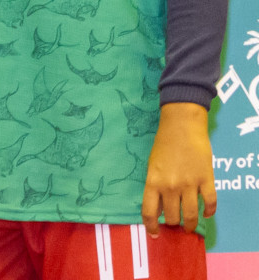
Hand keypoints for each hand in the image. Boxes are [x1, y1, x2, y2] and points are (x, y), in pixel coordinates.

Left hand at [142, 102, 215, 234]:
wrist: (182, 125)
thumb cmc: (163, 143)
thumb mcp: (152, 165)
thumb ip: (155, 186)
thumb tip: (158, 207)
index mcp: (153, 181)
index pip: (150, 211)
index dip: (151, 226)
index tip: (154, 234)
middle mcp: (171, 186)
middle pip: (172, 216)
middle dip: (172, 223)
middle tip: (174, 223)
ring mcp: (190, 183)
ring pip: (191, 214)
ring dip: (190, 224)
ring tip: (189, 227)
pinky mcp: (206, 179)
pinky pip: (210, 202)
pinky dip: (209, 211)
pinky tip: (207, 214)